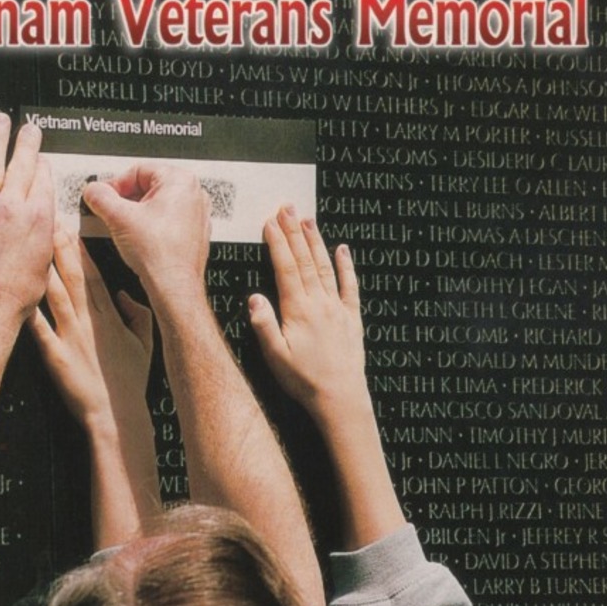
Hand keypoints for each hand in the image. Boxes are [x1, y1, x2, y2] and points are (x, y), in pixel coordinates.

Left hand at [0, 113, 53, 329]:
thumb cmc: (18, 293)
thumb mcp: (44, 262)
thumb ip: (43, 233)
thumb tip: (43, 219)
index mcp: (40, 219)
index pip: (44, 180)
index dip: (44, 166)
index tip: (42, 158)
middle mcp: (14, 207)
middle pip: (22, 164)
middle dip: (27, 142)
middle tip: (29, 127)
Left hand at [28, 224, 152, 432]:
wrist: (117, 416)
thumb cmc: (130, 383)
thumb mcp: (146, 345)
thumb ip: (138, 315)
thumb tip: (125, 294)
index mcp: (110, 318)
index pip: (94, 277)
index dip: (82, 251)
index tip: (72, 228)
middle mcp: (89, 322)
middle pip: (72, 277)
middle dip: (60, 247)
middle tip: (47, 220)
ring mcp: (71, 338)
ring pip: (55, 294)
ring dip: (43, 267)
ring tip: (30, 243)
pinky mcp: (56, 357)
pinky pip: (40, 329)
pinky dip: (29, 309)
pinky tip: (16, 289)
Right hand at [82, 163, 209, 295]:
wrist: (174, 287)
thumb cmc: (159, 254)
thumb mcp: (118, 218)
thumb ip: (99, 197)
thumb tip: (92, 191)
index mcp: (180, 180)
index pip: (137, 171)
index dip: (114, 185)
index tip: (103, 197)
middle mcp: (194, 195)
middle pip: (148, 188)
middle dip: (126, 201)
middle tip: (111, 214)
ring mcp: (197, 216)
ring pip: (157, 207)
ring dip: (137, 216)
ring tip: (124, 230)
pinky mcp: (194, 236)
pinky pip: (167, 224)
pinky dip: (151, 230)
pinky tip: (140, 242)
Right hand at [249, 206, 365, 418]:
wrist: (340, 398)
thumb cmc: (304, 381)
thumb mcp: (275, 357)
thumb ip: (264, 325)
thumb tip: (254, 297)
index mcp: (297, 310)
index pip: (286, 268)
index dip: (277, 242)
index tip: (269, 222)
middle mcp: (319, 303)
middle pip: (305, 260)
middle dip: (294, 231)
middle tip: (286, 207)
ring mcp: (337, 308)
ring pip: (325, 266)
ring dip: (315, 241)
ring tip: (307, 219)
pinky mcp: (352, 318)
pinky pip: (350, 286)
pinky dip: (346, 265)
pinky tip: (342, 249)